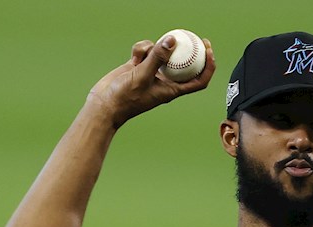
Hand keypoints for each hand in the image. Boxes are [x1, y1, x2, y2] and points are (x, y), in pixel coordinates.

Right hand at [86, 35, 216, 127]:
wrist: (105, 104)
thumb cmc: (125, 98)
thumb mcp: (143, 76)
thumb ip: (157, 58)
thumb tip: (172, 40)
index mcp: (173, 89)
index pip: (199, 80)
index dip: (208, 66)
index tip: (208, 50)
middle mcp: (165, 81)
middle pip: (184, 63)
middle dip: (189, 50)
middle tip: (192, 36)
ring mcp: (152, 73)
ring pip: (162, 53)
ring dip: (155, 47)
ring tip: (143, 55)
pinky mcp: (139, 66)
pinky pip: (146, 51)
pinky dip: (142, 48)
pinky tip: (134, 54)